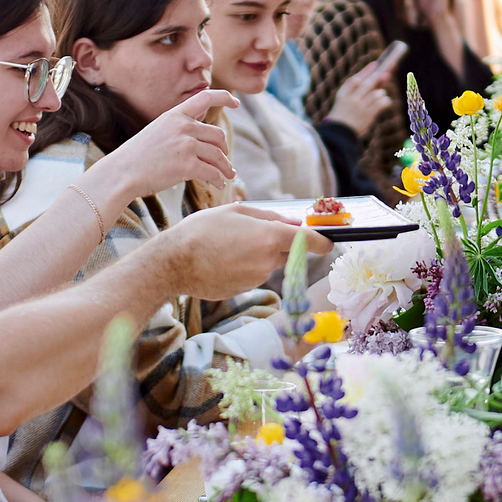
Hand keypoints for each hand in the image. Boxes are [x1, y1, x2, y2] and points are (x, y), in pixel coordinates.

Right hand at [90, 88, 238, 204]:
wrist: (122, 172)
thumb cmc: (137, 157)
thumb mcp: (157, 131)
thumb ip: (179, 130)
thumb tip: (204, 141)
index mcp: (174, 115)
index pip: (205, 97)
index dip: (225, 97)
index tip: (236, 102)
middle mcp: (183, 126)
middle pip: (218, 135)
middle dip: (224, 149)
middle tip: (225, 161)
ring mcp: (186, 145)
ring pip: (218, 155)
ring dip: (225, 168)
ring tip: (227, 175)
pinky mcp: (188, 165)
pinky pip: (212, 172)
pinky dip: (218, 180)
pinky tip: (218, 184)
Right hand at [164, 204, 329, 300]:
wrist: (174, 263)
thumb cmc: (202, 230)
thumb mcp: (236, 211)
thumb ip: (269, 217)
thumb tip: (294, 223)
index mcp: (270, 236)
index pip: (312, 241)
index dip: (323, 241)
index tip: (328, 241)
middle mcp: (269, 260)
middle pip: (288, 252)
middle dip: (277, 244)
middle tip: (249, 234)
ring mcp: (257, 278)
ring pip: (268, 263)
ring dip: (257, 255)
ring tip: (227, 246)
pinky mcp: (245, 290)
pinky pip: (253, 275)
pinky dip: (244, 268)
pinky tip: (222, 260)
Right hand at [324, 55, 396, 135]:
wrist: (339, 136)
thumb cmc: (342, 119)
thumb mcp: (343, 103)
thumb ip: (354, 92)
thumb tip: (373, 81)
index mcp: (343, 95)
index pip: (354, 79)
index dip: (366, 71)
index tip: (375, 64)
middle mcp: (351, 99)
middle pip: (368, 83)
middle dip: (378, 77)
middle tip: (387, 74)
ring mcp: (360, 107)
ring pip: (377, 93)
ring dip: (381, 93)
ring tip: (380, 96)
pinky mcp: (368, 115)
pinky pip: (382, 103)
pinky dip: (386, 101)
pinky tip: (385, 102)